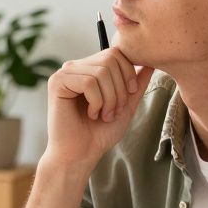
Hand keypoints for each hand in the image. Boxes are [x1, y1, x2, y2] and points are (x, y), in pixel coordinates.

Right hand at [43, 48, 153, 168]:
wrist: (80, 155)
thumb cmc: (99, 133)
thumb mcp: (126, 105)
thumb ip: (136, 84)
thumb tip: (150, 63)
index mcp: (89, 68)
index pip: (116, 53)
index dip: (128, 73)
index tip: (129, 97)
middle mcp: (75, 67)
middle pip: (110, 59)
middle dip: (120, 88)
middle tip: (114, 111)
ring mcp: (64, 73)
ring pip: (101, 72)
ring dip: (109, 98)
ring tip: (104, 115)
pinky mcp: (57, 83)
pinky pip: (88, 82)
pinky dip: (97, 102)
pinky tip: (91, 114)